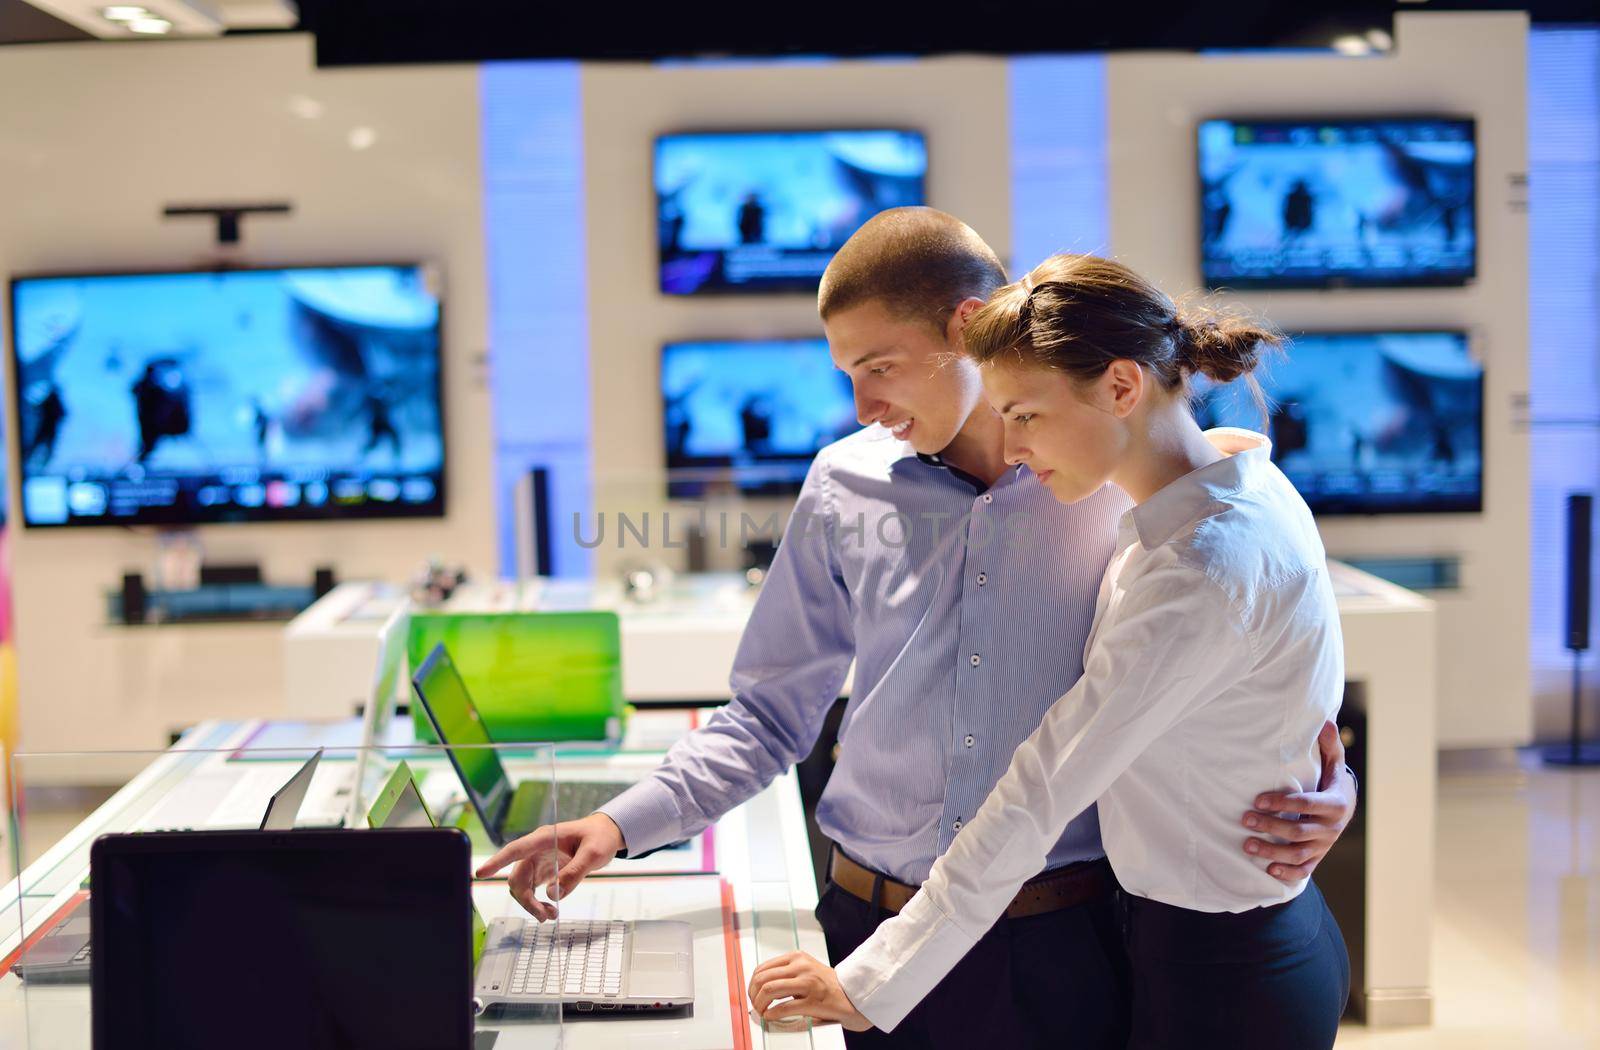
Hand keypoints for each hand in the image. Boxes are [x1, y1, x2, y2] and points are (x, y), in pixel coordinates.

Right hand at [474, 813, 624, 920]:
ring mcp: (538, 861)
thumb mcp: (594, 853)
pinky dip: (537, 902)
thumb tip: (553, 894)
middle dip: (526, 899)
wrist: (605, 835)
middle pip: (518, 877)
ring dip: (531, 904)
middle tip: (545, 916)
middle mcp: (536, 850)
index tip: (481, 873)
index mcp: (545, 838)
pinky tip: (550, 910)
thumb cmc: (600, 837)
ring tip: (551, 916)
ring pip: (522, 887)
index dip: (498, 861)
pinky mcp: (544, 872)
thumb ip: (574, 872)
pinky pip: (532, 890)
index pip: (516, 849)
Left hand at [748, 951, 871, 1031]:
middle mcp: (801, 967)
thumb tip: (760, 986)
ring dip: (760, 1005)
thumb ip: (786, 973)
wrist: (852, 995)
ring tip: (762, 1012)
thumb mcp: (805, 970)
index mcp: (797, 957)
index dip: (752, 984)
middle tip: (755, 1005)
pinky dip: (772, 1014)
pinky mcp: (813, 1001)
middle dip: (753, 995)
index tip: (753, 994)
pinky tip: (771, 1017)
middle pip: (763, 979)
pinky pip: (783, 1008)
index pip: (763, 968)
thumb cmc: (828, 985)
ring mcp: (808, 983)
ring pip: (770, 990)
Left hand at [1241, 720, 1356, 882]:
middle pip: (1299, 833)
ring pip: (1298, 855)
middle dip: (1271, 827)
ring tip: (1246, 845)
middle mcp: (1331, 828)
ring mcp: (1324, 846)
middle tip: (1244, 819)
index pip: (1307, 805)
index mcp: (1335, 804)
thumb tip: (1325, 721)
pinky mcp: (1318, 857)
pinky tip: (1268, 871)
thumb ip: (1329, 744)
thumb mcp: (1334, 761)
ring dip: (1272, 853)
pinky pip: (1304, 870)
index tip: (1257, 800)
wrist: (1347, 807)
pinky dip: (1287, 873)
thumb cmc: (1331, 779)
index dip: (1283, 803)